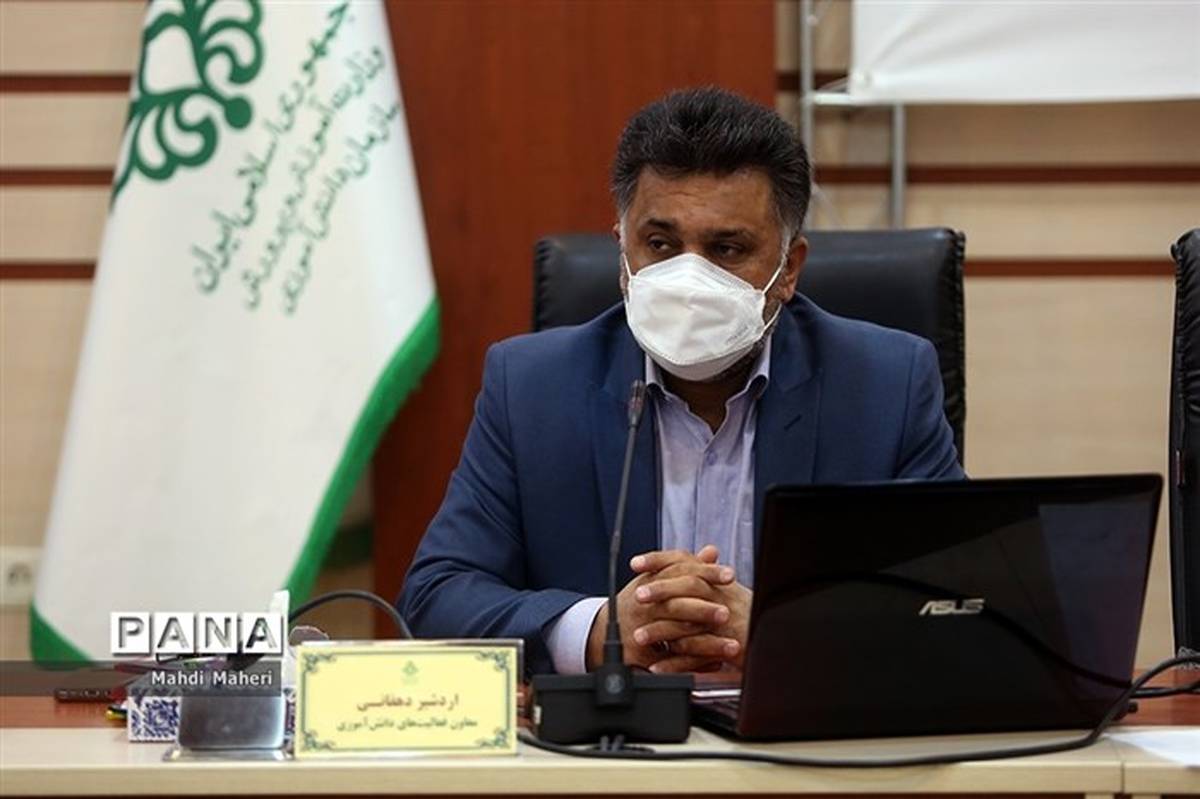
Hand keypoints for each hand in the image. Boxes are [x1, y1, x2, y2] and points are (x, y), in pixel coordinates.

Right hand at [585, 546, 736, 670]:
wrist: (602, 631)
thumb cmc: (638, 604)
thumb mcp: (658, 579)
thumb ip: (687, 567)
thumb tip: (712, 551)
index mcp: (651, 582)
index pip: (680, 572)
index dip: (707, 573)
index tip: (730, 575)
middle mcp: (644, 605)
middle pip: (676, 605)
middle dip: (704, 609)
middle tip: (727, 613)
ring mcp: (640, 629)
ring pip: (676, 636)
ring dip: (707, 643)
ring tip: (731, 646)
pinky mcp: (639, 654)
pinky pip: (670, 663)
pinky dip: (694, 665)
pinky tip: (715, 665)